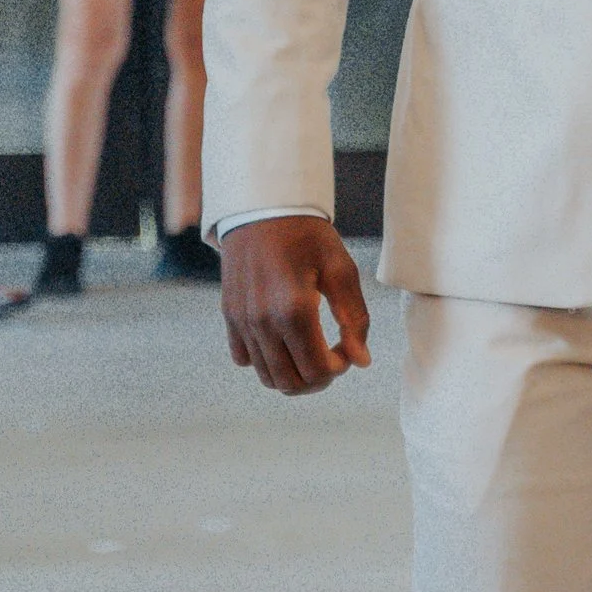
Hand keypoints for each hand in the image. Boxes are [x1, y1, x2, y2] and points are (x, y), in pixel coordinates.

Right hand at [221, 216, 372, 393]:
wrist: (262, 209)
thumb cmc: (307, 236)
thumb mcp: (341, 269)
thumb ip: (354, 318)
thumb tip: (361, 361)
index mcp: (294, 310)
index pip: (317, 370)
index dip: (339, 370)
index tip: (348, 350)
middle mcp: (262, 321)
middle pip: (291, 383)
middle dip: (318, 380)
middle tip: (333, 357)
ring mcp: (242, 321)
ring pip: (267, 376)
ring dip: (294, 374)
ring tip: (311, 352)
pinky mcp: (230, 316)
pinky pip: (244, 359)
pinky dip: (266, 361)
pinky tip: (284, 340)